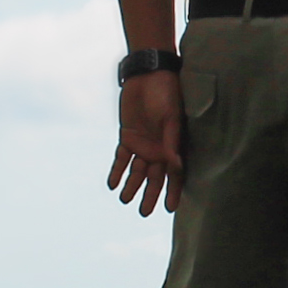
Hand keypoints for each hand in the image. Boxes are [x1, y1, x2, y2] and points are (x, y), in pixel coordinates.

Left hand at [108, 70, 184, 215]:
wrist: (148, 74)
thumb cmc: (166, 93)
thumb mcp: (171, 118)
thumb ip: (171, 142)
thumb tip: (176, 166)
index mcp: (174, 146)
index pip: (175, 174)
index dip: (173, 191)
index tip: (169, 208)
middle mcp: (158, 149)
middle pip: (154, 177)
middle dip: (150, 195)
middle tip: (144, 213)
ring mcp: (142, 144)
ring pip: (136, 171)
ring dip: (131, 186)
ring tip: (124, 200)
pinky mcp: (127, 137)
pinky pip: (121, 158)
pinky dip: (116, 171)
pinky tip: (111, 184)